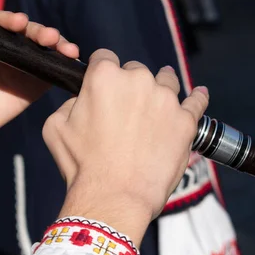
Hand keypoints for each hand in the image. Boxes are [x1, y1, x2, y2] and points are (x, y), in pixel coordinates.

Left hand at [0, 9, 78, 188]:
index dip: (8, 20)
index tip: (19, 23)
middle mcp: (0, 46)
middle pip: (24, 33)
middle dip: (39, 33)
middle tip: (51, 38)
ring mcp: (16, 65)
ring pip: (40, 50)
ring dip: (57, 47)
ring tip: (69, 51)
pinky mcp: (28, 85)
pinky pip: (48, 73)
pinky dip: (62, 68)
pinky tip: (74, 67)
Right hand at [42, 49, 208, 245]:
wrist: (114, 197)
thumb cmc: (81, 165)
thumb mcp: (55, 127)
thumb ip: (68, 103)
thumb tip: (82, 99)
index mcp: (103, 76)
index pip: (104, 57)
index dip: (101, 70)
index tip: (103, 85)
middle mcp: (137, 80)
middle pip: (134, 69)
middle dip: (129, 84)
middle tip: (125, 110)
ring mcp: (165, 99)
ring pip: (166, 80)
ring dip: (161, 87)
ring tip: (158, 102)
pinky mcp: (186, 120)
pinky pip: (197, 101)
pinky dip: (197, 97)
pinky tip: (199, 94)